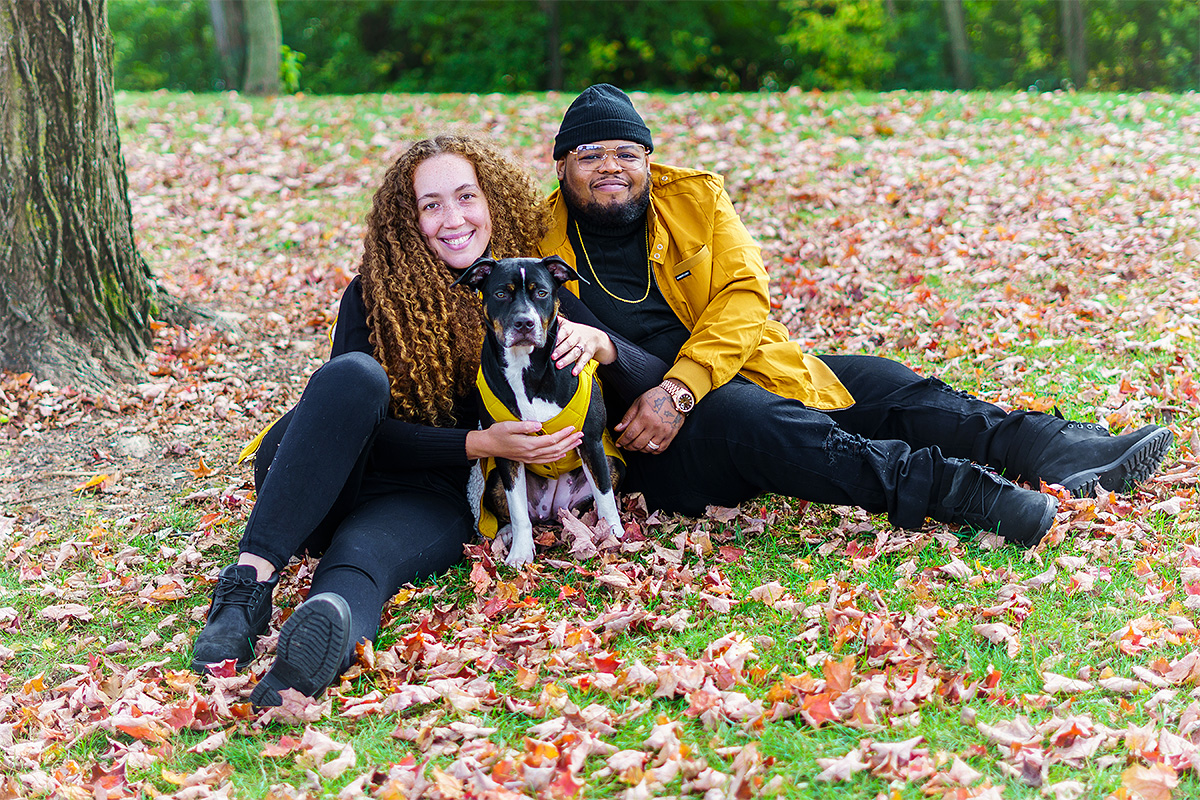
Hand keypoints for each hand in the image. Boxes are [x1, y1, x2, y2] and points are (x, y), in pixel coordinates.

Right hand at [466, 420, 583, 463]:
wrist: (488, 446)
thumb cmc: (497, 434)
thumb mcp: (508, 426)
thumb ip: (525, 426)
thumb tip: (539, 425)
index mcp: (528, 445)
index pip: (552, 440)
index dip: (564, 434)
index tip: (573, 427)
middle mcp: (531, 454)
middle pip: (556, 449)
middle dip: (570, 442)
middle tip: (581, 435)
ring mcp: (530, 458)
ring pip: (553, 455)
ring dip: (567, 449)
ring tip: (577, 443)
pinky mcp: (528, 459)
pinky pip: (547, 460)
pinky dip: (557, 457)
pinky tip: (563, 453)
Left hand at [552, 319, 615, 375]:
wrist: (595, 337)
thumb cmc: (576, 332)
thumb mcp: (567, 324)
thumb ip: (556, 322)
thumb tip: (540, 319)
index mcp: (570, 328)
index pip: (564, 332)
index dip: (558, 337)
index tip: (552, 343)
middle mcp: (577, 337)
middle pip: (569, 343)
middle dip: (560, 350)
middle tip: (552, 356)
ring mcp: (583, 346)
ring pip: (575, 353)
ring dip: (567, 360)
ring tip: (559, 365)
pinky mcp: (588, 354)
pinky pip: (584, 361)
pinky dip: (579, 367)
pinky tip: (574, 372)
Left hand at [615, 386, 684, 452]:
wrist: (675, 396)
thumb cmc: (656, 397)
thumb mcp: (638, 403)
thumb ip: (627, 417)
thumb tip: (618, 429)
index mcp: (644, 417)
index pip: (629, 435)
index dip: (622, 441)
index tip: (618, 443)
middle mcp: (654, 426)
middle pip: (637, 444)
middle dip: (628, 447)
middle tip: (625, 445)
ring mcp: (663, 432)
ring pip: (648, 449)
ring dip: (640, 450)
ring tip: (636, 445)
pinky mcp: (671, 435)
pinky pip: (660, 449)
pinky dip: (652, 451)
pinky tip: (648, 446)